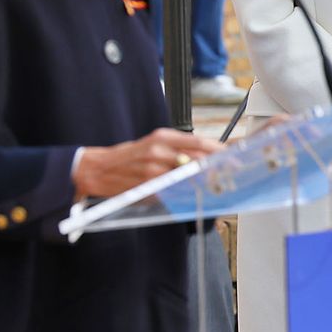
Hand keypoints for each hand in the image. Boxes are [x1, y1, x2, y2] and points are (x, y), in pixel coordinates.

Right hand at [74, 128, 219, 199]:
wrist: (97, 169)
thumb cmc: (129, 158)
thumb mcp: (154, 145)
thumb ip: (178, 150)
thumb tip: (206, 160)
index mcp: (163, 137)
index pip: (200, 142)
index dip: (220, 151)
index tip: (234, 157)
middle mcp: (159, 150)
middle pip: (198, 159)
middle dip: (217, 168)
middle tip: (231, 174)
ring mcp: (153, 168)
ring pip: (188, 176)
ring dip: (204, 182)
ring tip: (216, 185)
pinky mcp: (146, 185)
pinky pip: (173, 190)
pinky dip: (185, 192)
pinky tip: (193, 194)